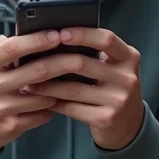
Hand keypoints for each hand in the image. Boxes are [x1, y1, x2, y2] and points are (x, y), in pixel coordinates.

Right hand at [0, 30, 91, 149]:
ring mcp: (1, 108)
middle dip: (63, 62)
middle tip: (80, 57)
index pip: (13, 47)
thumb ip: (1, 47)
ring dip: (61, 88)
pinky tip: (58, 101)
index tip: (58, 34)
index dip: (37, 40)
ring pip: (45, 95)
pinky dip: (53, 106)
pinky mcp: (11, 126)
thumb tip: (30, 32)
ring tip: (72, 81)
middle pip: (36, 71)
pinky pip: (43, 114)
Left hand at [26, 28, 143, 149]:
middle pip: (83, 63)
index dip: (82, 34)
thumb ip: (95, 54)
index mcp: (129, 58)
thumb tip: (54, 40)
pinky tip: (41, 100)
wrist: (130, 125)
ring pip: (73, 88)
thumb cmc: (112, 88)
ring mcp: (118, 100)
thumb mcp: (113, 68)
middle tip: (31, 62)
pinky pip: (72, 108)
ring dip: (47, 86)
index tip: (60, 33)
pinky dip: (54, 103)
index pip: (106, 39)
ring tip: (28, 82)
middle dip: (52, 62)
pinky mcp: (107, 119)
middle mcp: (127, 78)